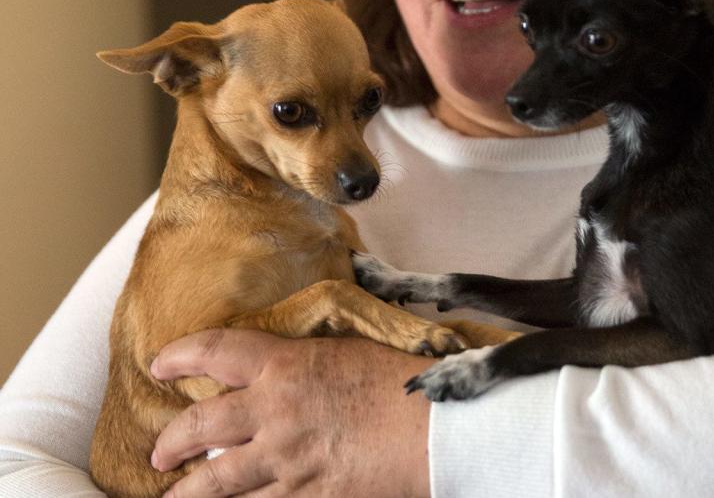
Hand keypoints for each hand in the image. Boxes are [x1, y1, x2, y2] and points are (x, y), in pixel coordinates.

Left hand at [149, 329, 434, 496]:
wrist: (434, 431)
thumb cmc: (398, 384)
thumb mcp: (344, 351)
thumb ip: (301, 358)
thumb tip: (276, 363)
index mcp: (285, 365)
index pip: (214, 351)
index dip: (179, 355)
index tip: (158, 364)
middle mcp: (274, 412)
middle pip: (199, 424)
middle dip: (171, 441)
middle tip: (159, 453)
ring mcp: (285, 460)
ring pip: (216, 481)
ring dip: (189, 491)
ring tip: (174, 496)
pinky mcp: (305, 496)